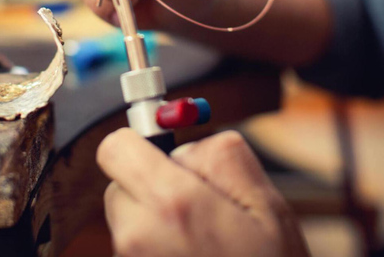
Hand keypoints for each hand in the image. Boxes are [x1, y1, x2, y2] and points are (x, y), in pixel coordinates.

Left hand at [97, 129, 309, 256]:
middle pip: (119, 183)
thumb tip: (188, 136)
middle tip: (194, 204)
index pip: (115, 148)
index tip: (162, 154)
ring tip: (199, 243)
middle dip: (151, 184)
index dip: (139, 144)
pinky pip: (134, 250)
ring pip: (127, 219)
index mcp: (171, 204)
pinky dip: (156, 249)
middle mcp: (137, 236)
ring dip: (153, 220)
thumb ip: (223, 157)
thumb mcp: (267, 206)